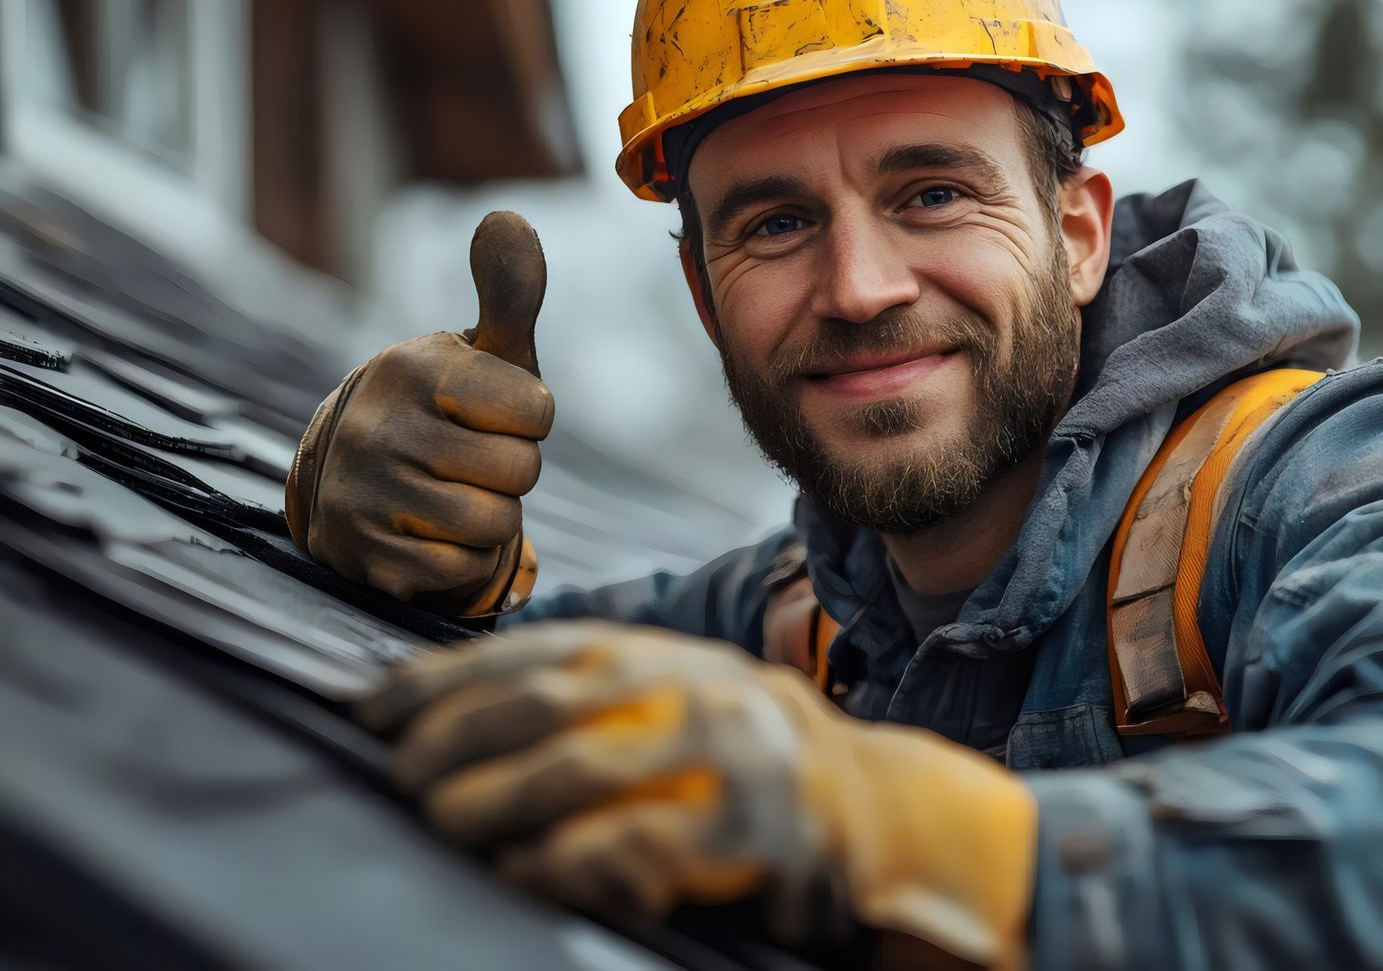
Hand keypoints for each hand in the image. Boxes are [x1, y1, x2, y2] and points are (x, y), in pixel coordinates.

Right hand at [285, 212, 552, 614]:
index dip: (530, 420)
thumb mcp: (484, 354)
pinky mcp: (364, 556)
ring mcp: (362, 493)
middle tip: (470, 459)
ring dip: (492, 518)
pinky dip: (464, 559)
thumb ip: (511, 293)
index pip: (538, 412)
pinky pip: (463, 569)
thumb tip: (509, 216)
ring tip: (453, 493)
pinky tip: (431, 532)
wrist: (356, 479)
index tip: (492, 414)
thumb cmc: (449, 410)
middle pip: (521, 471)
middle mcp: (375, 426)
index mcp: (411, 367)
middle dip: (511, 470)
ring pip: (495, 523)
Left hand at [359, 622, 1036, 967]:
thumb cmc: (746, 760)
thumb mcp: (676, 702)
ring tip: (444, 817)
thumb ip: (591, 698)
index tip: (377, 704)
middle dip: (458, 736)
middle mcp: (698, 687)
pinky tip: (529, 865)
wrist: (875, 808)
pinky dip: (574, 855)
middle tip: (402, 772)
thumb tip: (448, 708)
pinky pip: (645, 841)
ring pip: (591, 764)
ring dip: (498, 796)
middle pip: (553, 700)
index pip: (542, 648)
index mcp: (670, 654)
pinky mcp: (752, 831)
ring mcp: (730, 755)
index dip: (451, 674)